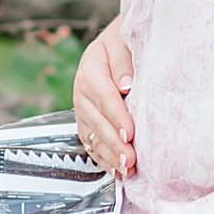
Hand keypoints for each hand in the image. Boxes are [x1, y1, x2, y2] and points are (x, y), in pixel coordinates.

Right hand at [73, 21, 134, 176]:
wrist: (113, 44)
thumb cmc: (122, 42)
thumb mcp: (122, 42)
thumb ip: (124, 62)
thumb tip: (127, 85)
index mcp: (90, 70)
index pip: (104, 96)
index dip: (117, 116)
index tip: (130, 132)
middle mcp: (82, 92)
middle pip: (97, 121)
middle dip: (114, 143)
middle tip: (131, 160)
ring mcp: (82, 110)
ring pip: (93, 136)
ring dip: (110, 156)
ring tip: (127, 171)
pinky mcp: (86, 122)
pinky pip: (91, 144)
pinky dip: (104, 159)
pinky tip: (117, 172)